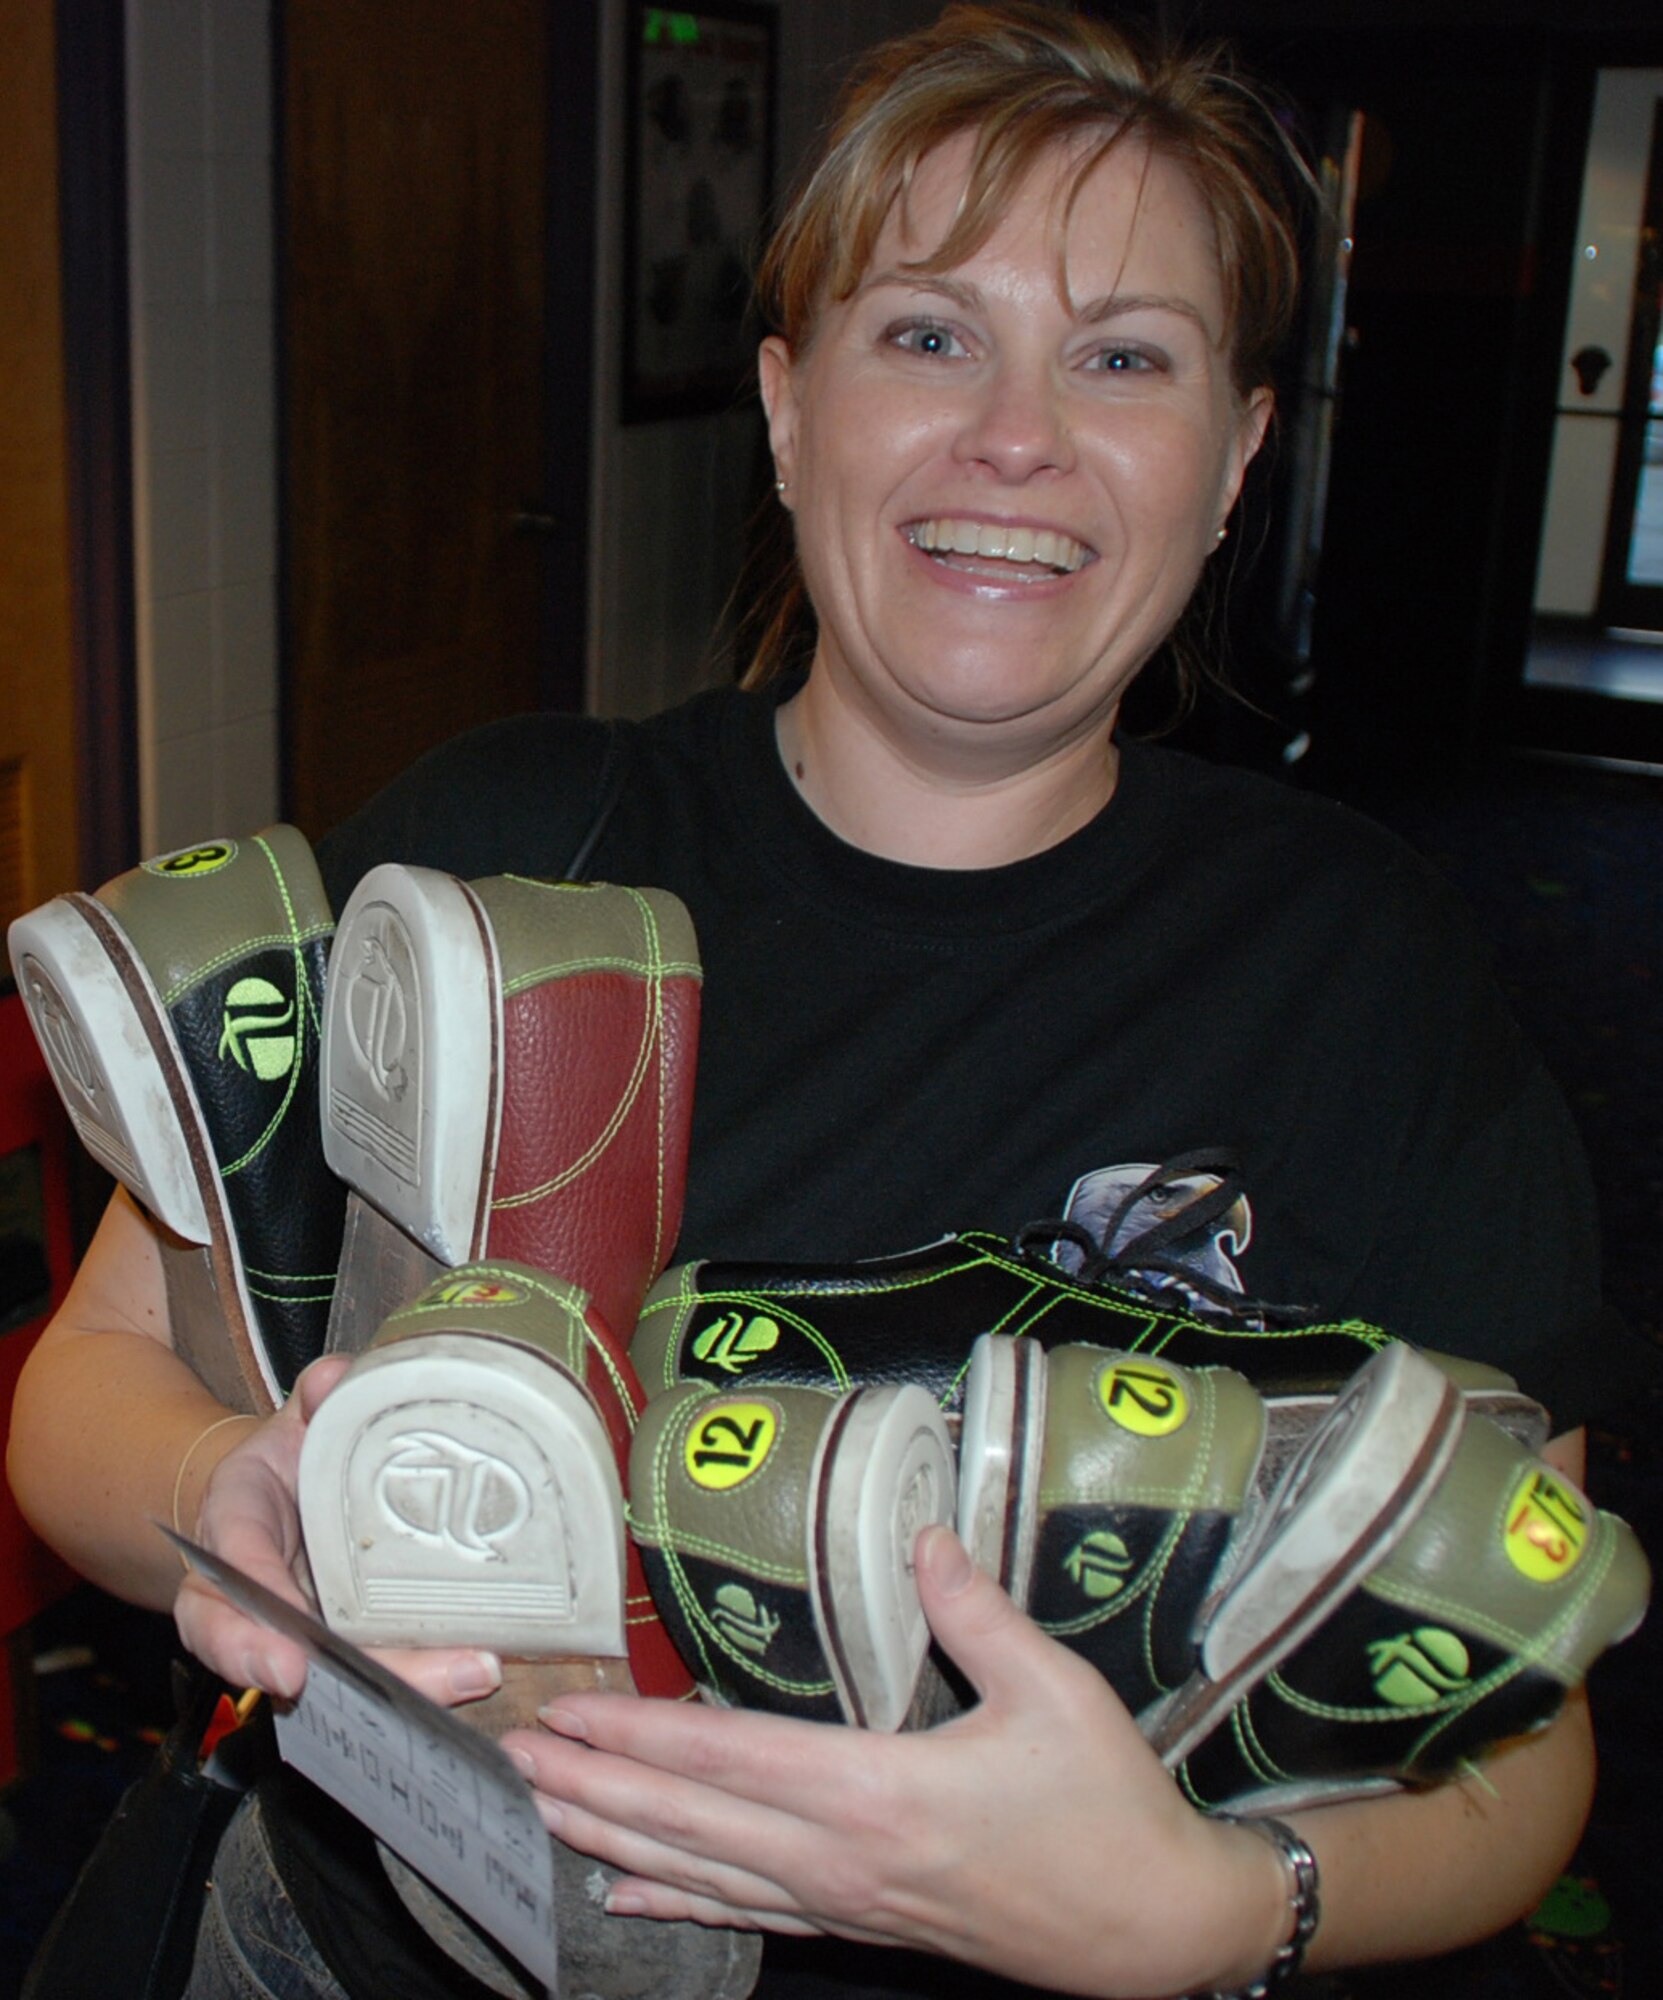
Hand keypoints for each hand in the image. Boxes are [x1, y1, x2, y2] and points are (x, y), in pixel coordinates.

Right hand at [173, 1356, 504, 1710]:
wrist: (287, 1494)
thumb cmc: (290, 1458)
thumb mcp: (293, 1422)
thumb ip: (315, 1398)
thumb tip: (334, 1379)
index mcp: (231, 1534)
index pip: (228, 1593)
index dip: (250, 1637)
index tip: (292, 1668)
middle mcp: (258, 1601)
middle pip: (286, 1661)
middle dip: (356, 1680)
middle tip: (424, 1685)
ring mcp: (307, 1629)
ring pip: (340, 1680)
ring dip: (405, 1686)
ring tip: (469, 1674)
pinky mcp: (353, 1643)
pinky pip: (378, 1673)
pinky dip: (425, 1678)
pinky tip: (476, 1669)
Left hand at [503, 1526, 1289, 1997]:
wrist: (1154, 1928)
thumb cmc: (1108, 1806)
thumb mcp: (1056, 1692)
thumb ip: (976, 1612)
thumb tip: (923, 1535)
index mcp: (881, 1791)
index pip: (730, 1760)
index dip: (640, 1737)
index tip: (571, 1714)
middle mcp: (844, 1858)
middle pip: (692, 1822)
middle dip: (596, 1786)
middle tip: (514, 1759)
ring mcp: (847, 1903)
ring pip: (704, 1873)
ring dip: (614, 1841)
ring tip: (541, 1814)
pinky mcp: (863, 1925)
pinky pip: (750, 1915)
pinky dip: (679, 1902)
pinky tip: (624, 1896)